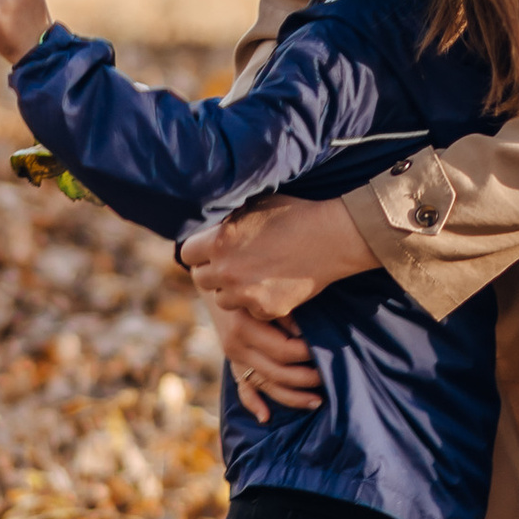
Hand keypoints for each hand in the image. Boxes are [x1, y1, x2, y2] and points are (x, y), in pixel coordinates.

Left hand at [180, 193, 377, 319]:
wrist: (331, 237)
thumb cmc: (293, 214)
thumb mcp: (252, 206)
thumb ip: (226, 222)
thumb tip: (209, 225)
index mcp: (218, 241)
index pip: (187, 254)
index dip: (199, 251)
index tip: (210, 250)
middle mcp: (226, 271)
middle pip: (201, 280)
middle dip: (213, 272)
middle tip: (231, 264)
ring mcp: (246, 293)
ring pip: (222, 300)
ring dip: (232, 290)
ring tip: (252, 275)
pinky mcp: (267, 309)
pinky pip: (250, 311)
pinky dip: (258, 302)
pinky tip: (273, 285)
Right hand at [207, 293, 322, 415]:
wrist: (225, 287)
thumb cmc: (257, 286)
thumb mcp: (269, 293)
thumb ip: (287, 312)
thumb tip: (305, 335)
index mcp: (244, 327)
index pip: (283, 350)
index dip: (307, 352)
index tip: (327, 349)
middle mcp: (236, 348)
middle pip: (276, 372)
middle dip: (307, 378)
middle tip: (330, 376)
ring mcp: (235, 360)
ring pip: (265, 385)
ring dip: (292, 397)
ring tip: (318, 402)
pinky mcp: (235, 367)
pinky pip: (243, 391)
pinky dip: (254, 405)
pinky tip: (266, 417)